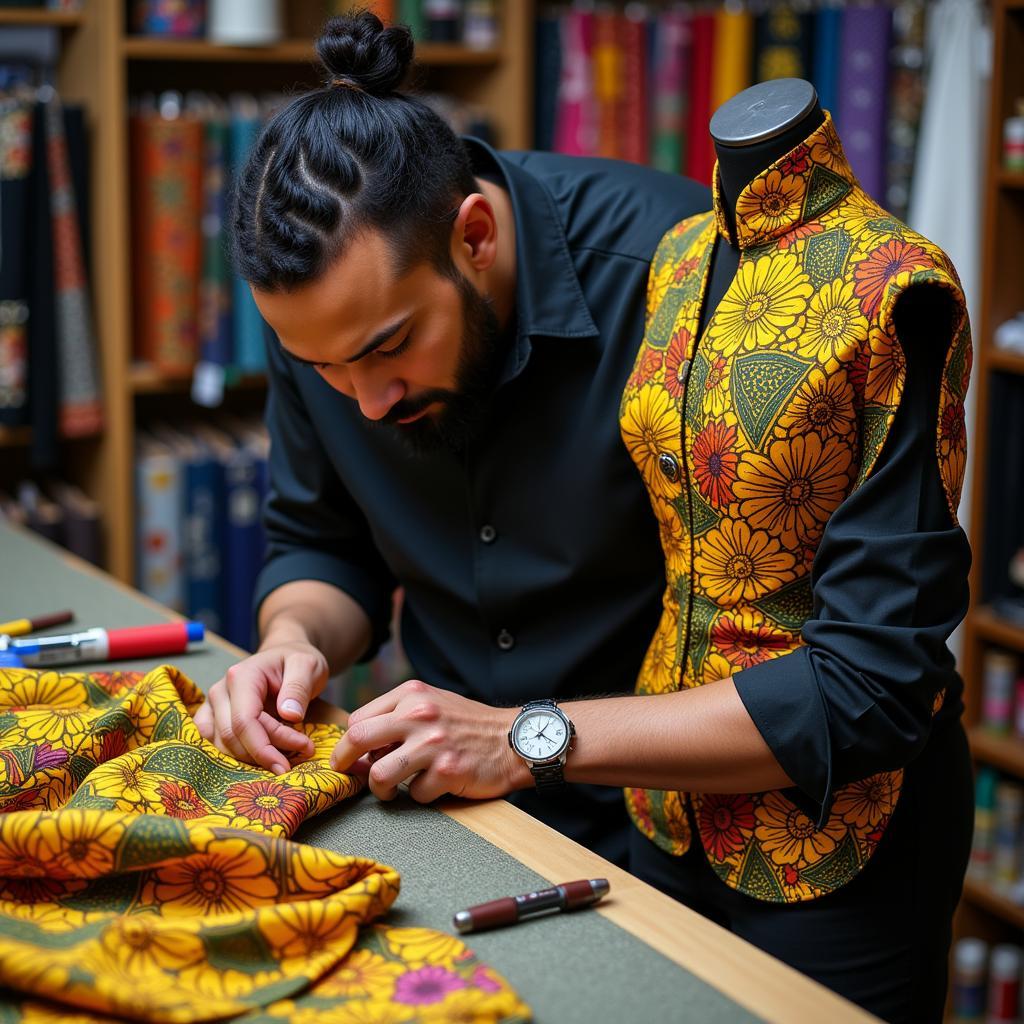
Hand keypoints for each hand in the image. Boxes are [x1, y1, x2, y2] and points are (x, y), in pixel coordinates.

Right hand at [193, 642, 327, 773]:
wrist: (285, 656)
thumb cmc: (296, 660)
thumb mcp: (307, 665)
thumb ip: (299, 688)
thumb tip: (290, 715)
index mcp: (241, 677)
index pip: (244, 721)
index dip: (264, 748)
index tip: (288, 765)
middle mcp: (220, 691)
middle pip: (231, 737)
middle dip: (263, 754)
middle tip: (297, 758)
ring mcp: (213, 706)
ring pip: (221, 746)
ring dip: (251, 759)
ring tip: (284, 756)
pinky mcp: (213, 719)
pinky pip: (214, 745)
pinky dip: (235, 758)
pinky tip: (260, 760)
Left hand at [330, 679, 525, 802]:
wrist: (512, 738)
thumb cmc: (467, 724)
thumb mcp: (432, 703)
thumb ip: (397, 716)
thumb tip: (360, 748)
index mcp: (412, 694)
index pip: (359, 718)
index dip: (350, 741)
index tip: (352, 755)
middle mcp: (419, 714)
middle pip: (358, 739)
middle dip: (345, 762)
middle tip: (349, 774)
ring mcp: (433, 743)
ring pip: (379, 774)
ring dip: (381, 788)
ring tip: (391, 790)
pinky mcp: (447, 771)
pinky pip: (415, 794)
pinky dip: (422, 794)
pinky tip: (436, 785)